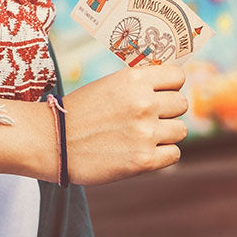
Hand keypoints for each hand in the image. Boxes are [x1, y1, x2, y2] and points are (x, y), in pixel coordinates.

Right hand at [64, 64, 187, 184]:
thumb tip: (169, 88)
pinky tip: (143, 150)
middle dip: (169, 110)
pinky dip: (162, 154)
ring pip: (181, 130)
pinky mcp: (144, 160)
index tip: (163, 92)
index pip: (177, 76)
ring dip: (166, 133)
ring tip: (144, 135)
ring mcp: (145, 132)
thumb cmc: (80, 111)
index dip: (171, 85)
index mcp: (134, 79)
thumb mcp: (109, 85)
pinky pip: (174, 153)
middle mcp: (144, 103)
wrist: (54, 141)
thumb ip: (138, 85)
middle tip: (150, 116)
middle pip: (181, 103)